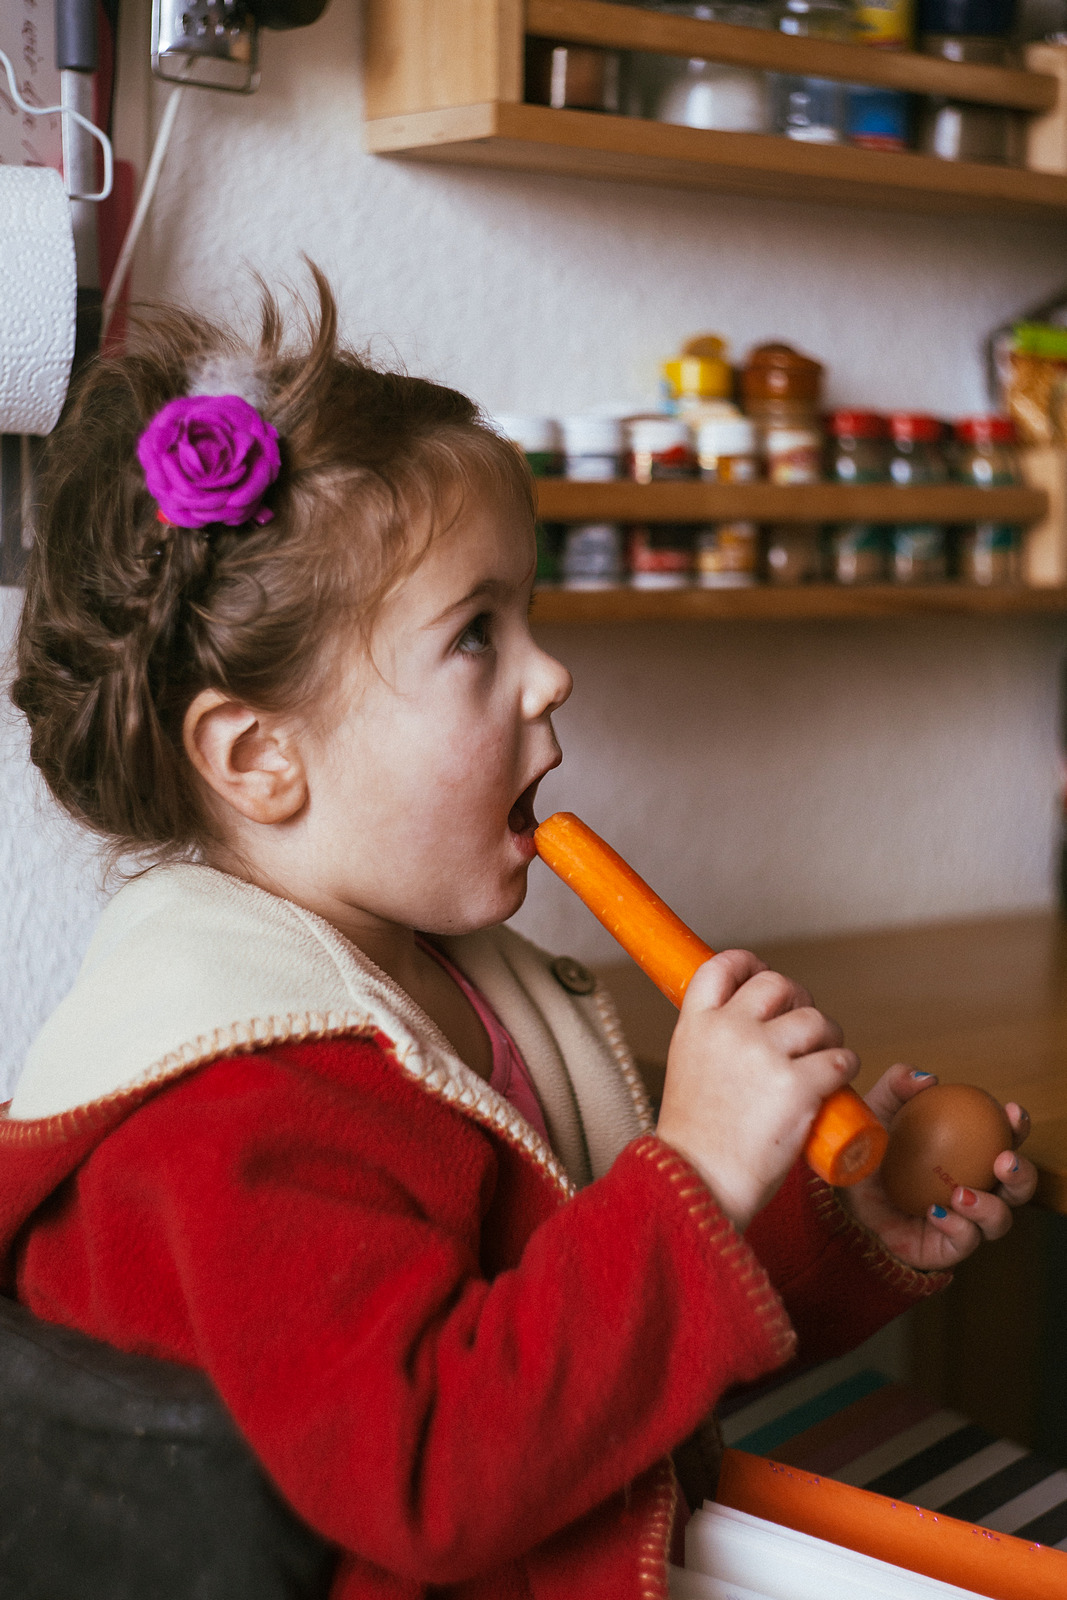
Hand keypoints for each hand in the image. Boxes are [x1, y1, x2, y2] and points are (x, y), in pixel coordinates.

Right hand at [656, 950, 859, 1231]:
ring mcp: (765, 1054)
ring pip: (816, 1020)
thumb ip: (713, 1044)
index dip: (749, 963)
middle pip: (777, 984)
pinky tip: (838, 1078)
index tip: (763, 973)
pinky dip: (845, 1065)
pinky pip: (839, 1059)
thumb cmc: (697, 1142)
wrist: (701, 1185)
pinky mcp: (798, 1085)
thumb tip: (749, 1025)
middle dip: (798, 999)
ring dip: (829, 1035)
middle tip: (805, 1025)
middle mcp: (729, 1030)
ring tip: (826, 1057)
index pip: (722, 966)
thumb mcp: (688, 1072)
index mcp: (695, 1025)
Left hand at [839, 1065, 1036, 1270]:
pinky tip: (935, 1212)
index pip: (1004, 1139)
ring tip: (961, 1194)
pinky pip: (966, 1242)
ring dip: (991, 1207)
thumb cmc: (865, 1152)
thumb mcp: (876, 1110)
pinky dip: (958, 1228)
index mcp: (966, 1153)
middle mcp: (973, 1187)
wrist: (838, 1198)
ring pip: (1000, 1220)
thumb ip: (898, 1085)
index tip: (1010, 1112)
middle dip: (1022, 1174)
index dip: (1017, 1126)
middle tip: (1004, 1161)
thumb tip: (927, 1078)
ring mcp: (963, 1220)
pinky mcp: (945, 1248)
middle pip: (1017, 1185)